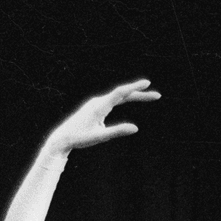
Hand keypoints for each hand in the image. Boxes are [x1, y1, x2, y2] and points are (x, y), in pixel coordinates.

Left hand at [44, 78, 160, 154]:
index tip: (147, 83)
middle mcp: (99, 101)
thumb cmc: (80, 138)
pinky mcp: (97, 107)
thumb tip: (135, 128)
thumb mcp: (100, 137)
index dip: (134, 87)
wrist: (62, 138)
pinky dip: (126, 98)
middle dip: (141, 93)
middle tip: (157, 95)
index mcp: (99, 106)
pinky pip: (115, 100)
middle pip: (123, 94)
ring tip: (150, 96)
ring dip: (135, 95)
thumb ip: (117, 131)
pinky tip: (132, 98)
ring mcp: (97, 103)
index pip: (120, 93)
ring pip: (120, 97)